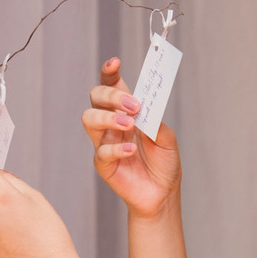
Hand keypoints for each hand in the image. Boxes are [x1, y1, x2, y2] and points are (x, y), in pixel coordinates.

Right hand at [84, 57, 180, 219]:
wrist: (163, 194)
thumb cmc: (164, 163)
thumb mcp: (167, 138)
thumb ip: (155, 120)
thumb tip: (144, 107)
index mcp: (126, 111)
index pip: (111, 85)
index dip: (109, 72)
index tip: (115, 63)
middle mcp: (111, 123)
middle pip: (96, 97)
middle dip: (112, 96)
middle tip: (134, 106)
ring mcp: (104, 142)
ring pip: (89, 119)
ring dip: (108, 118)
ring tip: (129, 125)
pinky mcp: (103, 164)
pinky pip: (101, 151)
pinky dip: (116, 148)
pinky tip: (131, 150)